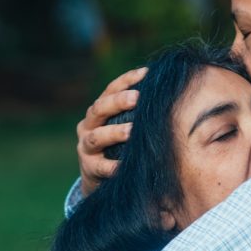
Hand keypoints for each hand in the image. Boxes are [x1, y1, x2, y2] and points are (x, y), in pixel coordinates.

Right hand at [76, 66, 147, 196]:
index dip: (126, 80)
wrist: (96, 177)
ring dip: (115, 132)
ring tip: (132, 131)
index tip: (146, 73)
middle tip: (137, 98)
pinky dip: (112, 166)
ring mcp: (86, 147)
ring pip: (97, 136)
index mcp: (97, 111)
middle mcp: (88, 125)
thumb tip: (164, 90)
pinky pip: (101, 166)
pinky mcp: (89, 168)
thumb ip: (135, 112)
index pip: (110, 90)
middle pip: (99, 109)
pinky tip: (124, 165)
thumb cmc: (116, 145)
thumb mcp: (120, 125)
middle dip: (118, 102)